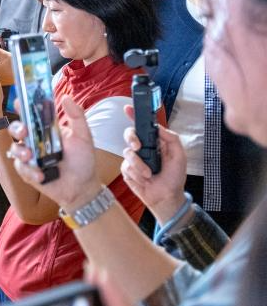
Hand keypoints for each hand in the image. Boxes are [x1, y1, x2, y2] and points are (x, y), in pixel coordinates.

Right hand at [6, 95, 101, 209]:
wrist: (82, 187)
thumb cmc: (83, 161)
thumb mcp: (83, 136)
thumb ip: (76, 116)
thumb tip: (65, 97)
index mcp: (46, 130)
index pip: (32, 115)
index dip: (23, 107)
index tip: (20, 103)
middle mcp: (35, 141)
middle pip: (17, 130)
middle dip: (17, 129)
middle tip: (24, 132)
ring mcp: (30, 157)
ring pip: (15, 149)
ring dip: (20, 152)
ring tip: (30, 157)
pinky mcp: (27, 172)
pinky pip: (21, 168)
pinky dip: (29, 171)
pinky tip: (41, 176)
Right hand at [120, 106, 189, 223]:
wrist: (166, 197)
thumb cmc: (174, 178)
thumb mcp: (179, 156)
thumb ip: (172, 139)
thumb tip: (159, 128)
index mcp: (155, 143)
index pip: (143, 126)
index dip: (134, 116)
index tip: (128, 108)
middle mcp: (142, 149)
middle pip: (129, 135)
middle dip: (132, 138)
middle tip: (138, 147)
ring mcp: (134, 159)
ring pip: (128, 153)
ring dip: (139, 165)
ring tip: (149, 174)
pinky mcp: (127, 170)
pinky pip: (126, 167)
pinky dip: (136, 173)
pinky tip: (144, 179)